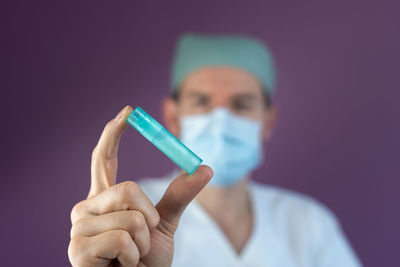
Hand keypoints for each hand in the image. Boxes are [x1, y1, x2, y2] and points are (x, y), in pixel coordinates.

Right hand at [68, 105, 212, 266]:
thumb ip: (179, 195)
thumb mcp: (164, 224)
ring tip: (129, 257)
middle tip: (143, 239)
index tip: (129, 111)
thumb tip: (205, 168)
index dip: (114, 133)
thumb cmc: (146, 260)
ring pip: (129, 216)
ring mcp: (79, 228)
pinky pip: (121, 238)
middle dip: (148, 216)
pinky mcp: (78, 250)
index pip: (104, 159)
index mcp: (105, 198)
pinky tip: (120, 266)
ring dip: (141, 241)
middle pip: (128, 188)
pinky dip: (132, 256)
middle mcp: (87, 208)